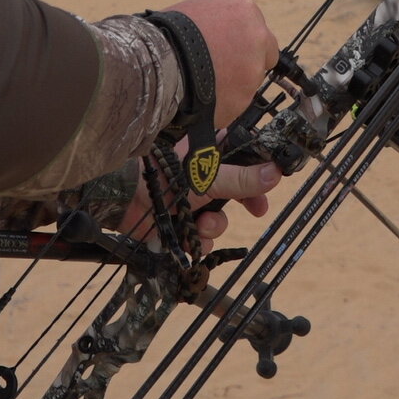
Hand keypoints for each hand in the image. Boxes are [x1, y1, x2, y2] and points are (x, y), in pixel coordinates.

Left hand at [118, 146, 281, 254]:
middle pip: (237, 192)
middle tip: (258, 210)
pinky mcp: (181, 225)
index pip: (243, 160)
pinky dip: (199, 242)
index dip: (259, 171)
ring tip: (201, 225)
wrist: (123, 204)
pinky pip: (203, 239)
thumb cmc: (162, 179)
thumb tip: (276, 174)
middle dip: (244, 204)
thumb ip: (241, 179)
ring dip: (215, 226)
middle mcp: (202, 178)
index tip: (273, 180)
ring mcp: (192, 202)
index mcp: (209, 156)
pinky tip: (190, 240)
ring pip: (220, 218)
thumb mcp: (206, 177)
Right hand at [163, 0, 277, 127]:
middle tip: (225, 69)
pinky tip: (202, 97)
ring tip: (203, 83)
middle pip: (265, 55)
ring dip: (234, 84)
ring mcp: (253, 69)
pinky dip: (223, 103)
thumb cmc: (166, 35)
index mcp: (243, 9)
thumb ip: (217, 22)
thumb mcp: (195, 11)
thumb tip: (218, 34)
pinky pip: (237, 102)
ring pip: (250, 81)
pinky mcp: (244, 98)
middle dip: (248, 62)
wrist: (158, 63)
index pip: (257, 28)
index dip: (242, 41)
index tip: (229, 49)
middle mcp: (256, 36)